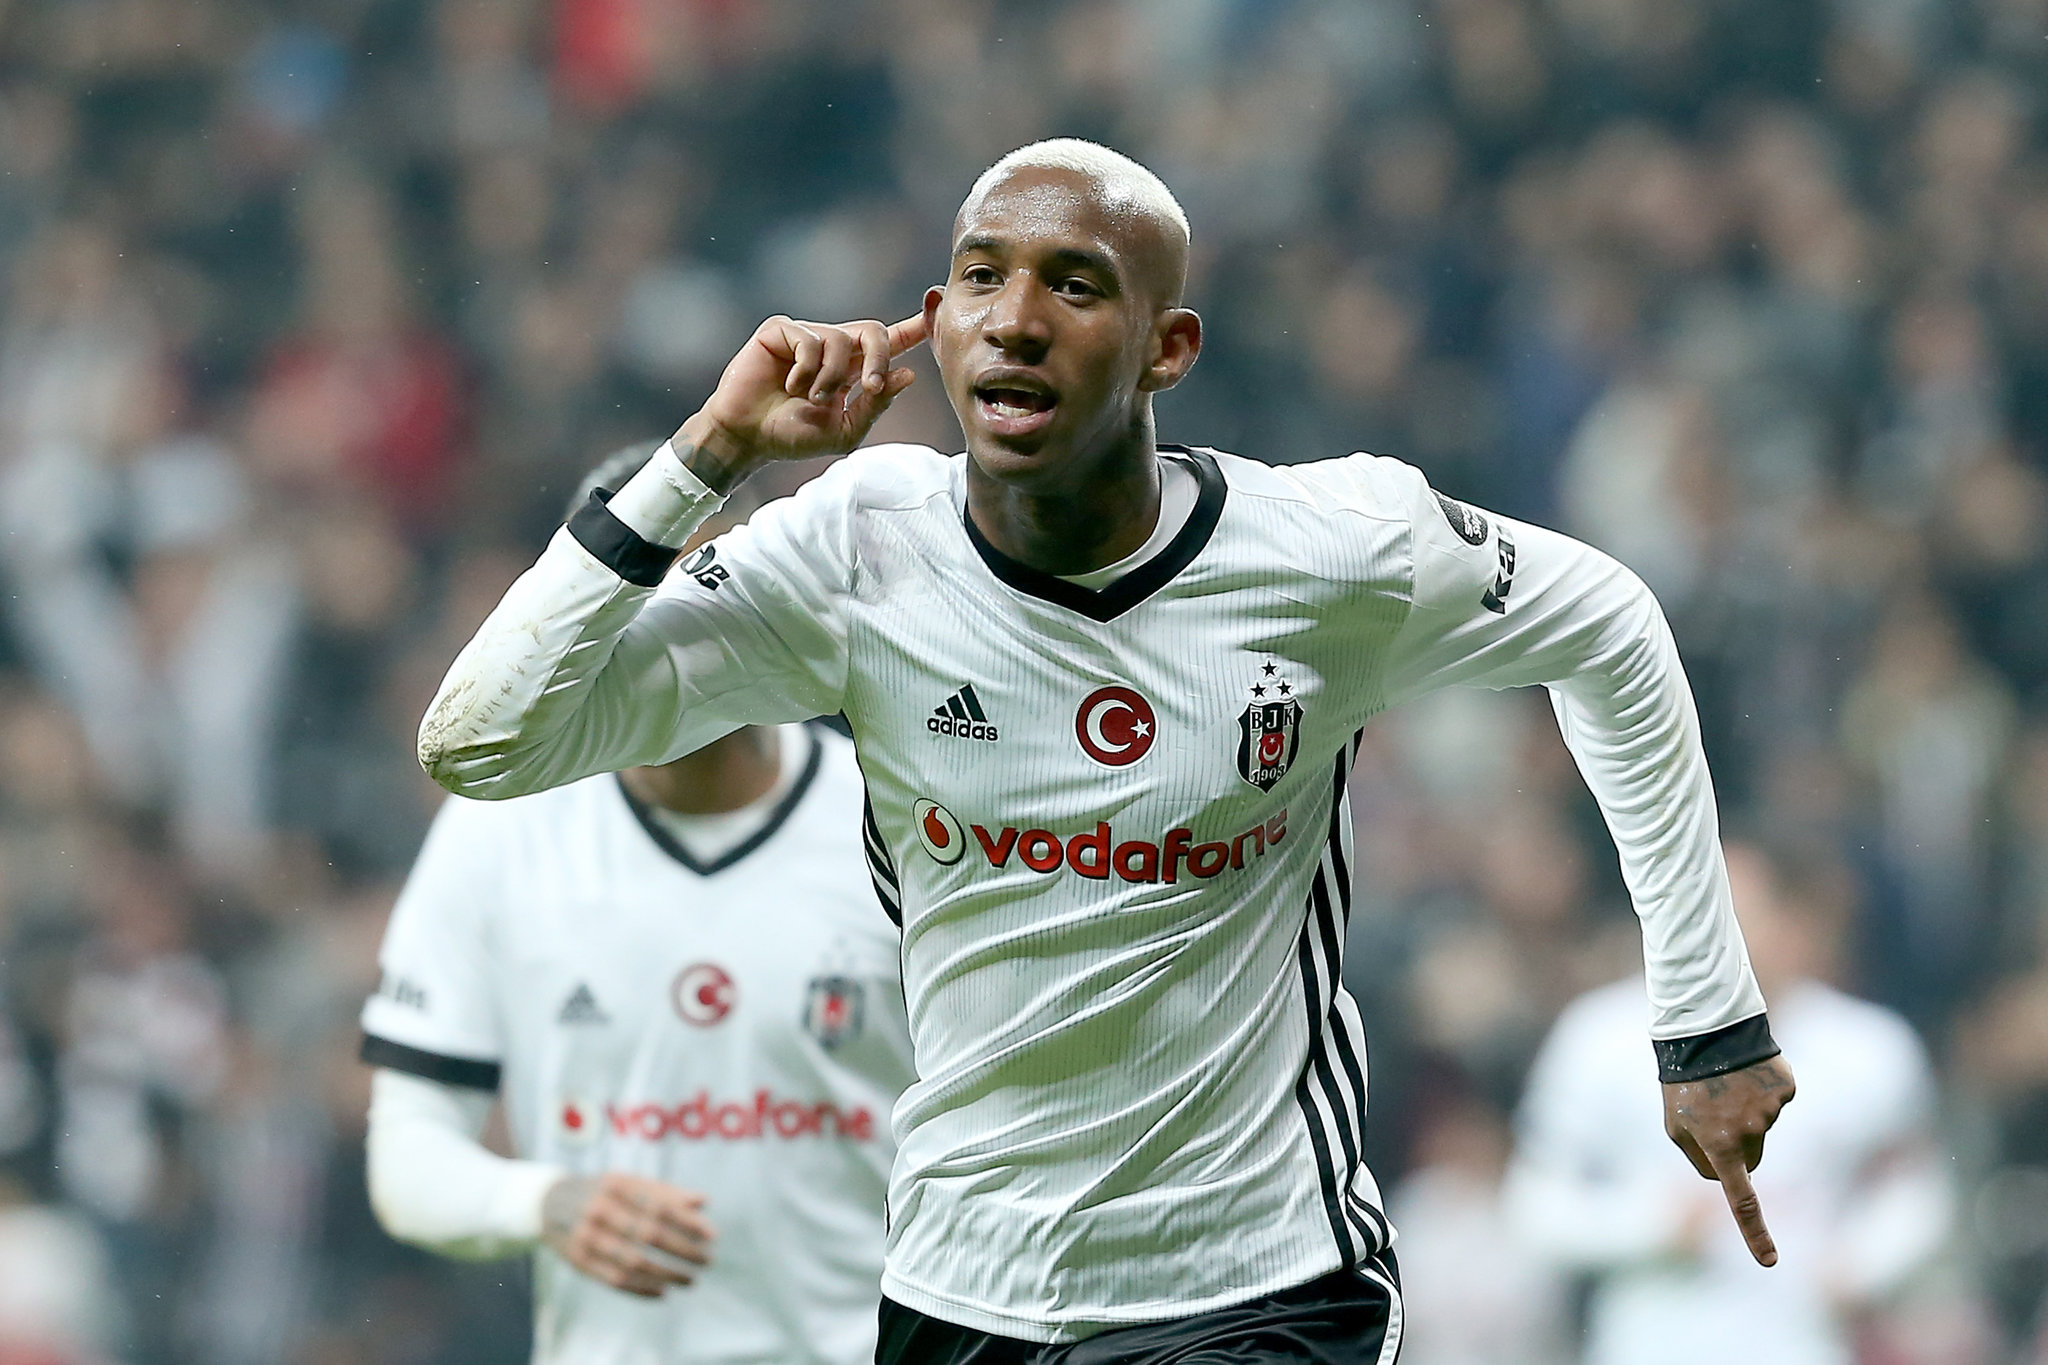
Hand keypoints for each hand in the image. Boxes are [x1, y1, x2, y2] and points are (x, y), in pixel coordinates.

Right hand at [540, 1172, 714, 1296]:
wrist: (550, 1203)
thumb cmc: (604, 1192)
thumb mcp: (630, 1182)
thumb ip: (665, 1192)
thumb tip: (703, 1201)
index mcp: (617, 1185)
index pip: (660, 1205)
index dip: (688, 1221)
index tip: (712, 1235)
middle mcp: (600, 1209)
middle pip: (649, 1234)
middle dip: (683, 1250)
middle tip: (707, 1260)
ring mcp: (587, 1236)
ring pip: (634, 1261)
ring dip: (667, 1274)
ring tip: (690, 1280)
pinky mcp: (579, 1261)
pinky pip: (614, 1280)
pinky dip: (642, 1289)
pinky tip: (663, 1292)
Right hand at [678, 313, 927, 489]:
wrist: (747, 437)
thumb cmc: (792, 436)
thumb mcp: (844, 430)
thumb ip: (875, 405)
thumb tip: (908, 375)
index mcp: (853, 370)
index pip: (889, 343)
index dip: (914, 327)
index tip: (938, 305)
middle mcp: (833, 347)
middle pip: (875, 331)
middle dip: (881, 357)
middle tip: (871, 387)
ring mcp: (806, 335)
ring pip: (842, 340)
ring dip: (831, 377)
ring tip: (810, 398)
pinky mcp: (781, 330)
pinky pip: (810, 339)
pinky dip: (805, 370)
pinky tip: (789, 386)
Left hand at [1661, 1055, 1795, 1265]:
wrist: (1704, 1030)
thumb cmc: (1683, 1082)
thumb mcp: (1675, 1124)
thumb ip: (1698, 1156)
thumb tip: (1725, 1174)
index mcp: (1720, 1145)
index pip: (1739, 1199)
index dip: (1754, 1232)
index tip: (1769, 1261)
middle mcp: (1750, 1132)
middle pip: (1752, 1158)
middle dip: (1737, 1146)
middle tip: (1713, 1113)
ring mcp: (1772, 1111)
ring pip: (1763, 1128)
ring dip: (1745, 1112)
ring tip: (1724, 1083)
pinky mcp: (1786, 1090)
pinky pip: (1776, 1102)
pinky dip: (1762, 1090)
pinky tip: (1744, 1072)